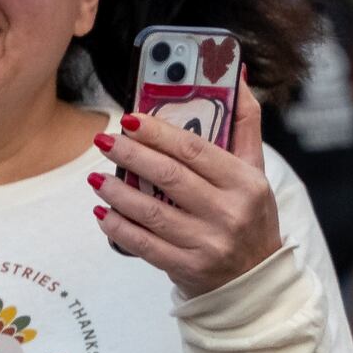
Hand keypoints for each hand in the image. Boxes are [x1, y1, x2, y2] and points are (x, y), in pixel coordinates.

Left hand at [91, 92, 285, 299]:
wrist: (254, 280)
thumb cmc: (249, 216)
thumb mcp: (256, 170)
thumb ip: (244, 122)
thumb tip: (235, 72)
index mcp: (246, 182)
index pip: (195, 150)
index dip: (158, 132)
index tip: (129, 118)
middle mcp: (229, 212)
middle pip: (169, 177)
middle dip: (130, 155)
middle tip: (103, 140)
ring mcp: (208, 243)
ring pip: (152, 212)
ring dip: (117, 192)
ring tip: (97, 177)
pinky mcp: (189, 268)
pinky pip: (144, 245)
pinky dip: (119, 228)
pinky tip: (102, 213)